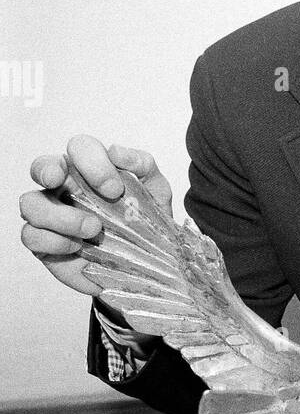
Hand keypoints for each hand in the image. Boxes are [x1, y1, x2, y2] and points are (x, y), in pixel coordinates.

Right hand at [20, 139, 172, 316]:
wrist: (146, 265)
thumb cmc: (145, 222)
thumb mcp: (155, 190)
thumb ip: (142, 165)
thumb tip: (116, 151)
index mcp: (89, 169)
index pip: (79, 147)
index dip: (92, 162)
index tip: (115, 190)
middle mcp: (63, 188)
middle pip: (40, 167)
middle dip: (49, 171)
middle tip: (66, 184)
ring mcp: (50, 216)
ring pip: (29, 204)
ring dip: (60, 216)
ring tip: (93, 230)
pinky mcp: (44, 245)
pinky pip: (31, 237)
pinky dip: (54, 242)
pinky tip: (78, 248)